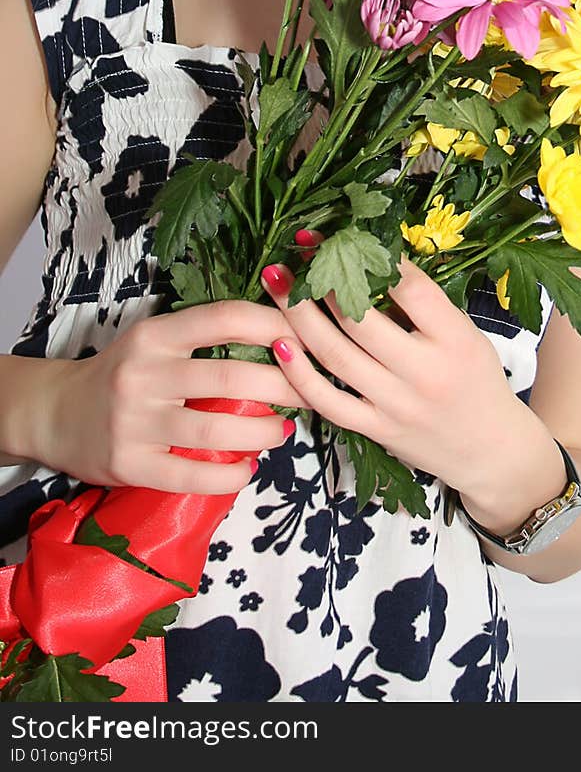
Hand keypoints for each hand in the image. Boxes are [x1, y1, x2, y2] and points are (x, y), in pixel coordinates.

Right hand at [34, 299, 309, 493]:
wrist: (54, 414)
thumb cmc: (123, 374)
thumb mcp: (156, 341)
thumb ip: (205, 336)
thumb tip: (283, 336)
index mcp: (155, 335)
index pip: (225, 318)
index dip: (274, 323)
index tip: (307, 336)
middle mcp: (144, 374)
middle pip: (232, 378)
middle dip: (285, 387)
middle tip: (312, 392)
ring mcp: (135, 422)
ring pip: (218, 431)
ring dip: (264, 433)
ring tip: (281, 430)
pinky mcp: (130, 465)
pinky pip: (194, 476)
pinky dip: (231, 476)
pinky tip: (246, 469)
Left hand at [260, 247, 525, 495]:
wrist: (490, 450)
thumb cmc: (476, 379)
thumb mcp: (466, 335)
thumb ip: (425, 307)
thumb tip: (371, 262)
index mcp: (454, 340)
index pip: (410, 290)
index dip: (375, 259)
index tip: (345, 234)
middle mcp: (425, 373)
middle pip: (360, 322)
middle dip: (324, 281)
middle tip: (300, 250)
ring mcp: (396, 405)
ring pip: (336, 356)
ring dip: (299, 316)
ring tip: (277, 281)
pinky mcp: (376, 430)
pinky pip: (328, 401)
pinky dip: (299, 373)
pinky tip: (280, 344)